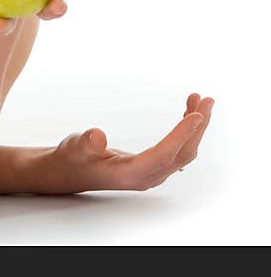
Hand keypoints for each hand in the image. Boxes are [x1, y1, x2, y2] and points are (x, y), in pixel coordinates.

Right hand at [49, 93, 214, 192]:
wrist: (71, 171)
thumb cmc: (74, 158)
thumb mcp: (75, 147)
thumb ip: (86, 143)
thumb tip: (97, 136)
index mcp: (130, 174)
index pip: (163, 154)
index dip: (181, 135)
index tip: (196, 116)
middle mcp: (147, 176)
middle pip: (182, 153)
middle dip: (197, 127)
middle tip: (206, 100)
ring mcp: (152, 173)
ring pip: (183, 151)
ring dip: (194, 127)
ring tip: (198, 100)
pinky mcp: (153, 166)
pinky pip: (177, 149)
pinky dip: (186, 131)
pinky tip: (187, 114)